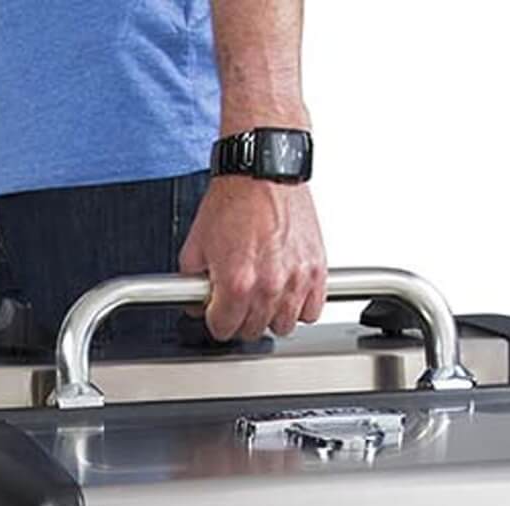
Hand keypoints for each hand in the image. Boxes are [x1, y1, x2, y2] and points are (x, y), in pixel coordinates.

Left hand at [178, 176, 326, 341]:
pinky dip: (300, 307)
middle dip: (241, 319)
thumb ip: (192, 283)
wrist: (262, 172)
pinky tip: (288, 293)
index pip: (224, 329)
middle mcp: (268, 285)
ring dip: (272, 316)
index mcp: (236, 282)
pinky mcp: (317, 270)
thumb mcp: (196, 244)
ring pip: (284, 326)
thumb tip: (196, 303)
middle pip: (253, 331)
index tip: (218, 313)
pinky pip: (312, 311)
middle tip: (239, 301)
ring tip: (264, 297)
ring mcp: (296, 279)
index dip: (216, 321)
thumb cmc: (233, 200)